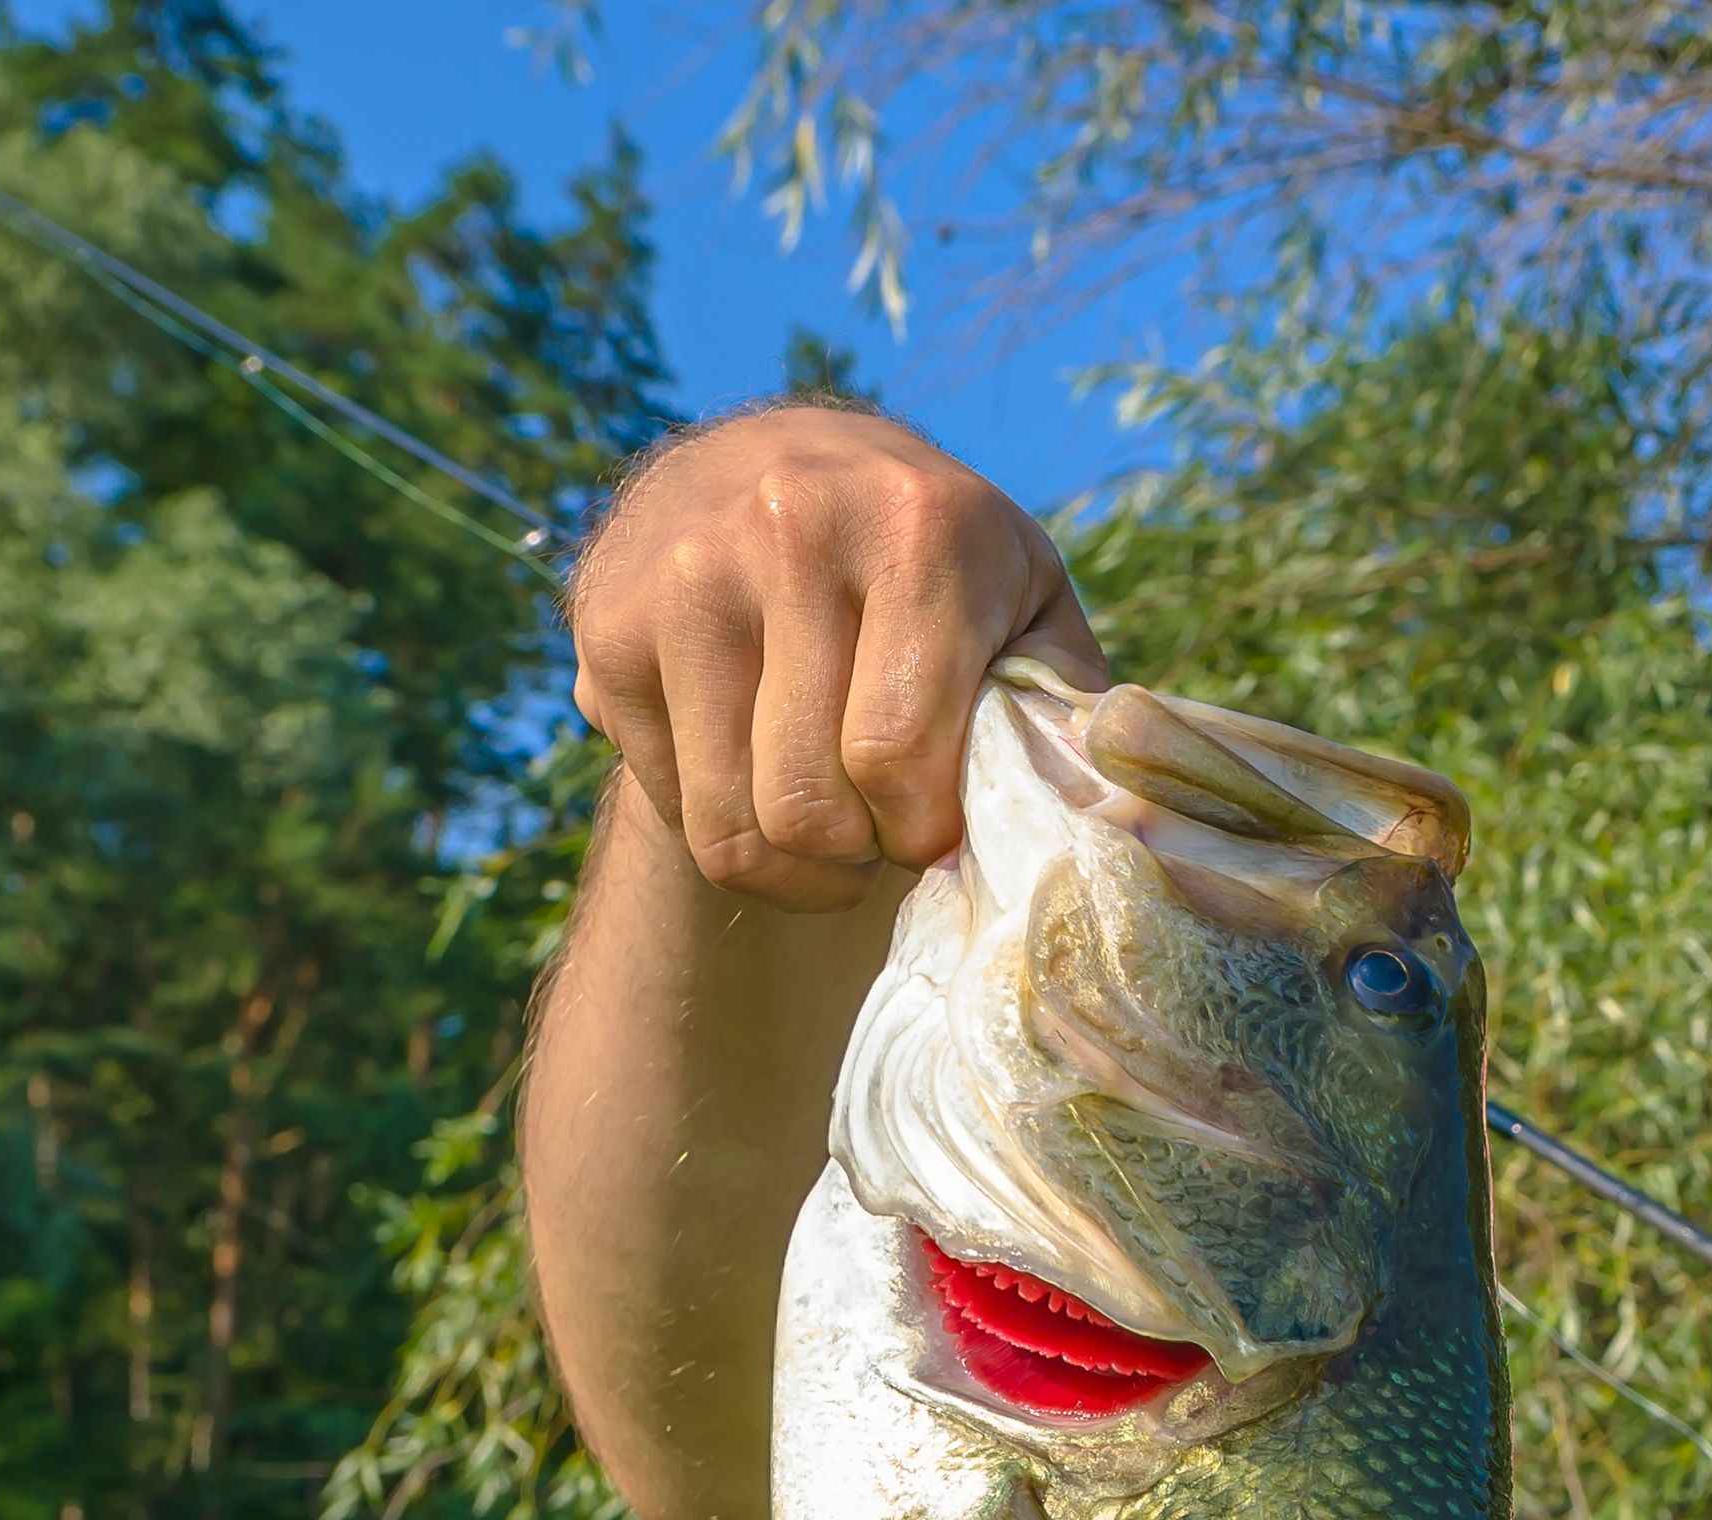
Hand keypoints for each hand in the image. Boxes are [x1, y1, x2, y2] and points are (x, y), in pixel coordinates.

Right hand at [566, 406, 1107, 907]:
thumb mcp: (1025, 596)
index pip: (895, 755)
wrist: (775, 459)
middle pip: (807, 807)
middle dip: (858, 858)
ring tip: (831, 825)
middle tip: (883, 832)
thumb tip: (1107, 821)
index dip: (924, 830)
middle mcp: (786, 529)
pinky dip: (721, 822)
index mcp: (916, 528)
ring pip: (729, 827)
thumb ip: (1070, 703)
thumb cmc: (935, 555)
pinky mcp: (605, 627)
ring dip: (792, 869)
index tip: (941, 823)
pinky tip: (758, 764)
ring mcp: (681, 575)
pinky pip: (669, 805)